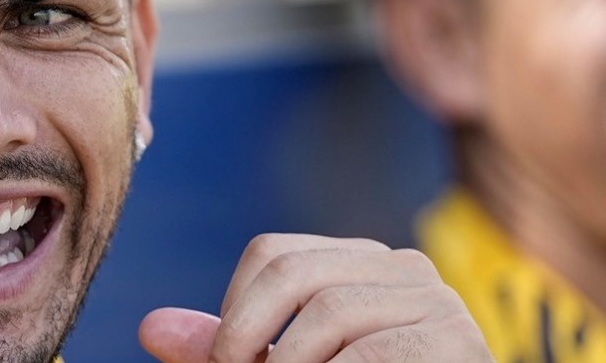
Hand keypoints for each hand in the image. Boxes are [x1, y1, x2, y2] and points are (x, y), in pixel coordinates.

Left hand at [138, 234, 489, 361]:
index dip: (234, 310)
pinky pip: (370, 353)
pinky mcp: (456, 339)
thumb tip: (150, 327)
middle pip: (293, 272)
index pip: (272, 254)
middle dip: (246, 335)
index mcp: (360, 261)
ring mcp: (437, 299)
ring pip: (330, 313)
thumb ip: (229, 348)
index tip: (229, 362)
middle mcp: (403, 266)